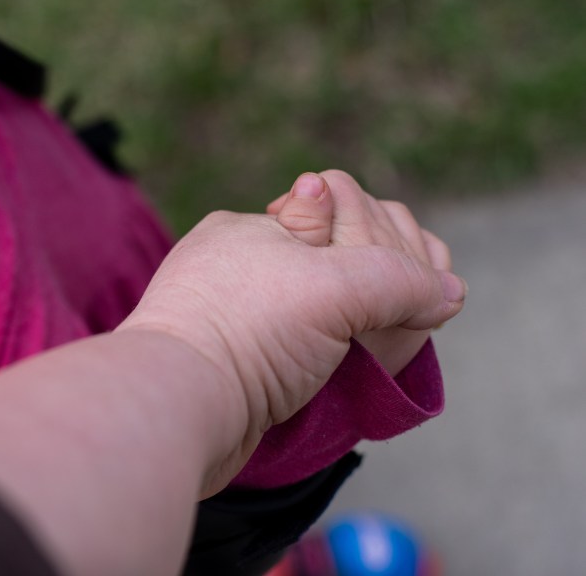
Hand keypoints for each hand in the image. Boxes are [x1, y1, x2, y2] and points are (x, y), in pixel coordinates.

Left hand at [119, 192, 464, 486]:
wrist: (174, 410)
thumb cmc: (246, 331)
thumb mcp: (333, 287)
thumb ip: (399, 278)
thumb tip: (449, 291)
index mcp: (250, 228)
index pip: (340, 212)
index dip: (384, 244)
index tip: (404, 283)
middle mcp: (236, 266)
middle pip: (331, 264)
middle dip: (372, 288)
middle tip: (396, 318)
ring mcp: (230, 316)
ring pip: (314, 312)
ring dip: (353, 330)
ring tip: (374, 351)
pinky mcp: (231, 366)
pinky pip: (292, 350)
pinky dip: (323, 360)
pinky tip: (341, 374)